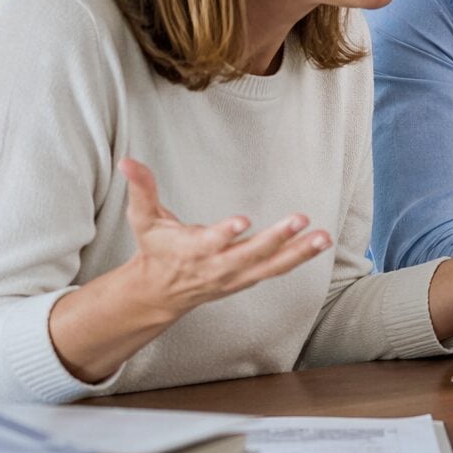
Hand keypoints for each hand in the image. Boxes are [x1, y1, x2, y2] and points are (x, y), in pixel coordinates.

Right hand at [121, 158, 331, 318]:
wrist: (161, 292)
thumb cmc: (156, 249)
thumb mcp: (143, 220)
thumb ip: (141, 189)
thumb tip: (128, 160)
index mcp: (192, 250)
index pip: (210, 242)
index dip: (225, 233)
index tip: (242, 221)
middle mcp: (218, 266)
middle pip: (250, 254)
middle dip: (276, 238)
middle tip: (300, 219)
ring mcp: (236, 275)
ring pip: (271, 266)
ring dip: (299, 252)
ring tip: (324, 237)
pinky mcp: (248, 278)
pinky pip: (277, 269)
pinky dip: (298, 258)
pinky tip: (320, 243)